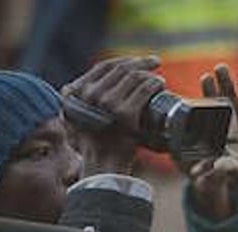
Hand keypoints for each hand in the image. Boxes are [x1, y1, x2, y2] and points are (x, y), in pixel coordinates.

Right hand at [62, 55, 164, 174]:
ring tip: (158, 79)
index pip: (104, 67)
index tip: (138, 60)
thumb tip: (100, 83)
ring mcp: (107, 103)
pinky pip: (144, 90)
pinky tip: (160, 85)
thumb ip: (88, 98)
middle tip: (155, 62)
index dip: (124, 60)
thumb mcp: (83, 115)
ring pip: (134, 77)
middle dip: (141, 63)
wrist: (104, 165)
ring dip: (149, 74)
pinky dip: (154, 84)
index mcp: (77, 91)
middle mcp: (90, 94)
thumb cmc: (98, 142)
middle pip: (121, 69)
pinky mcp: (125, 114)